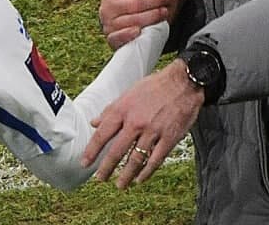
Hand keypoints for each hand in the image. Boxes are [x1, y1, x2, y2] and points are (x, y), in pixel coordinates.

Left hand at [79, 60, 202, 187]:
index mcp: (123, 110)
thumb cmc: (155, 86)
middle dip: (106, 168)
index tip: (84, 162)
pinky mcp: (168, 138)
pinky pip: (155, 160)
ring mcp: (152, 131)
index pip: (102, 134)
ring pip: (135, 159)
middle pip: (116, 151)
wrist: (184, 83)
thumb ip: (111, 110)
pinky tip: (140, 179)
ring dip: (126, 175)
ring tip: (120, 184)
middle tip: (100, 178)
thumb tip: (95, 122)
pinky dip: (146, 172)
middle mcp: (135, 122)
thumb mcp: (128, 93)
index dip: (91, 150)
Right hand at [98, 0, 184, 49]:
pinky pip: (119, 37)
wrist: (134, 19)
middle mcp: (106, 6)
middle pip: (135, 3)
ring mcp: (108, 23)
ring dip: (151, 17)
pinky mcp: (111, 38)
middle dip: (155, 0)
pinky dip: (129, 34)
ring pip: (131, 20)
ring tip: (164, 12)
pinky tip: (140, 31)